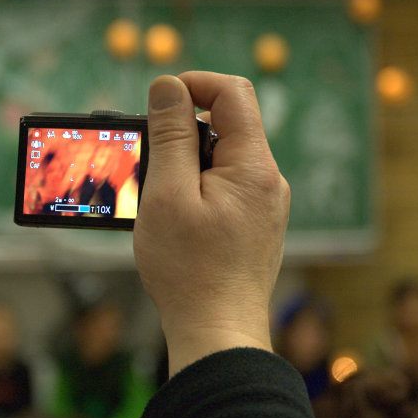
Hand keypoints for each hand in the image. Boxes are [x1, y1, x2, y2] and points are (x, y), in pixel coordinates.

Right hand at [134, 72, 289, 377]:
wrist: (218, 332)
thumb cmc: (190, 270)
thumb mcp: (168, 194)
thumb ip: (169, 135)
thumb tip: (168, 85)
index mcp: (254, 167)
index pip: (233, 93)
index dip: (193, 85)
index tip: (157, 102)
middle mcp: (269, 181)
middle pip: (225, 127)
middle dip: (181, 135)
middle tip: (149, 165)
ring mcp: (265, 206)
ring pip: (221, 160)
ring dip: (185, 167)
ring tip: (160, 203)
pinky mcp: (254, 226)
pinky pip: (224, 189)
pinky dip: (195, 192)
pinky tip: (175, 222)